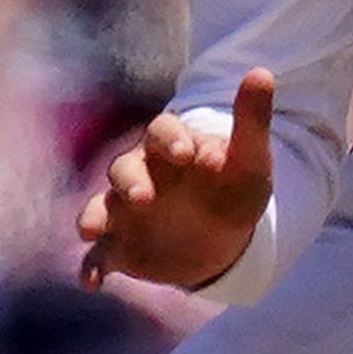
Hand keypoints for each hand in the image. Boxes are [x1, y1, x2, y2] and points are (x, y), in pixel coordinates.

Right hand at [78, 69, 274, 290]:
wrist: (225, 240)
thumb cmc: (234, 189)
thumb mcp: (249, 160)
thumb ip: (251, 120)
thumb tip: (261, 72)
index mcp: (171, 147)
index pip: (163, 131)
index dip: (172, 140)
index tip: (189, 156)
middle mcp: (141, 174)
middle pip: (124, 167)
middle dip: (130, 180)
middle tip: (143, 196)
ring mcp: (125, 211)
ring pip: (101, 206)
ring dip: (95, 216)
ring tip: (91, 229)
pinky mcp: (120, 247)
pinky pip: (99, 255)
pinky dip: (91, 266)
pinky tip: (91, 281)